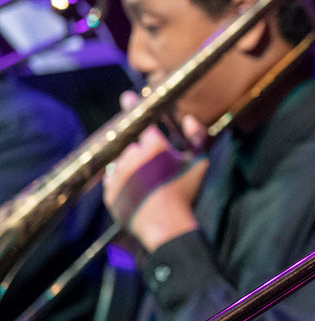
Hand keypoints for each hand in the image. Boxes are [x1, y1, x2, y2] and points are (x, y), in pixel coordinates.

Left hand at [102, 92, 209, 251]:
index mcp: (154, 147)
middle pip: (132, 143)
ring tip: (145, 177)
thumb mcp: (200, 162)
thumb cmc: (186, 191)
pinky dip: (121, 179)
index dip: (134, 107)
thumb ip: (198, 137)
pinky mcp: (109, 192)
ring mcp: (118, 175)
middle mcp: (131, 157)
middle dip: (140, 147)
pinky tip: (135, 187)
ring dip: (130, 163)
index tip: (126, 97)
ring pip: (120, 160)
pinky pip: (112, 179)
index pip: (142, 120)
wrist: (166, 224)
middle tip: (152, 160)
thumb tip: (189, 119)